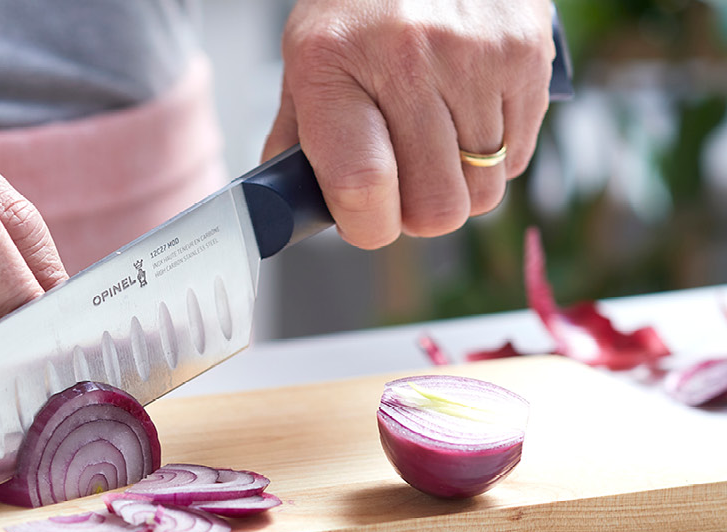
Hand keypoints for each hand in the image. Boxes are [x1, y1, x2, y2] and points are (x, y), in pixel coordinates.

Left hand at [262, 0, 556, 248]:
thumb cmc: (358, 8)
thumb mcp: (306, 59)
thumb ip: (296, 138)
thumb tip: (290, 211)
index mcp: (331, 64)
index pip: (361, 184)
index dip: (367, 225)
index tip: (365, 220)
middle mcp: (406, 59)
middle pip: (435, 206)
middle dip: (416, 211)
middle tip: (402, 181)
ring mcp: (474, 58)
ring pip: (482, 190)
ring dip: (457, 183)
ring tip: (433, 139)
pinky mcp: (526, 55)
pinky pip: (516, 156)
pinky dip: (492, 154)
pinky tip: (466, 114)